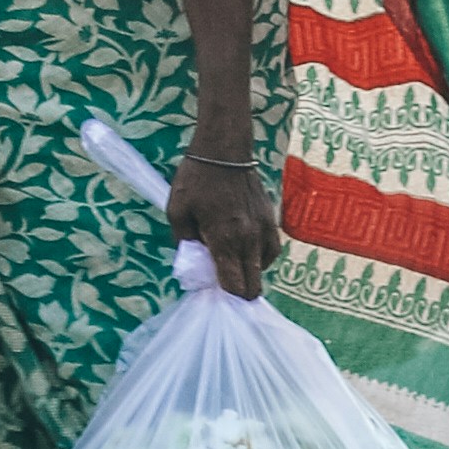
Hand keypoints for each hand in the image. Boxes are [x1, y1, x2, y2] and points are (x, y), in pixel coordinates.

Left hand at [168, 145, 282, 302]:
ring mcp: (264, 229)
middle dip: (239, 293)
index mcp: (225, 240)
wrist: (224, 148)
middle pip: (254, 286)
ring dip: (249, 273)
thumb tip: (195, 264)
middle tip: (222, 285)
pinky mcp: (271, 218)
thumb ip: (185, 242)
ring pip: (264, 269)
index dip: (227, 300)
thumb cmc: (196, 179)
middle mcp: (250, 239)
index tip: (215, 298)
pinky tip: (245, 249)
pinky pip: (271, 250)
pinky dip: (260, 257)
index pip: (235, 287)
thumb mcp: (177, 211)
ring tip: (232, 263)